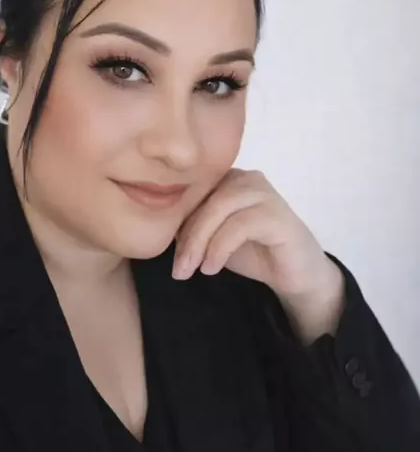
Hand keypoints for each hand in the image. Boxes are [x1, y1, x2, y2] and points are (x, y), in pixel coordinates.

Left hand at [172, 168, 345, 341]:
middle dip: (187, 236)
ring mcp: (263, 193)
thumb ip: (192, 226)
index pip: (191, 192)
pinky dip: (220, 248)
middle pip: (202, 198)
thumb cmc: (252, 252)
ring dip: (200, 242)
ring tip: (193, 269)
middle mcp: (245, 178)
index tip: (169, 255)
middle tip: (178, 269)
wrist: (293, 274)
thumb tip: (159, 228)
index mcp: (226, 178)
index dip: (175, 222)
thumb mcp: (213, 238)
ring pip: (219, 208)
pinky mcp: (277, 214)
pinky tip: (212, 267)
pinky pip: (240, 225)